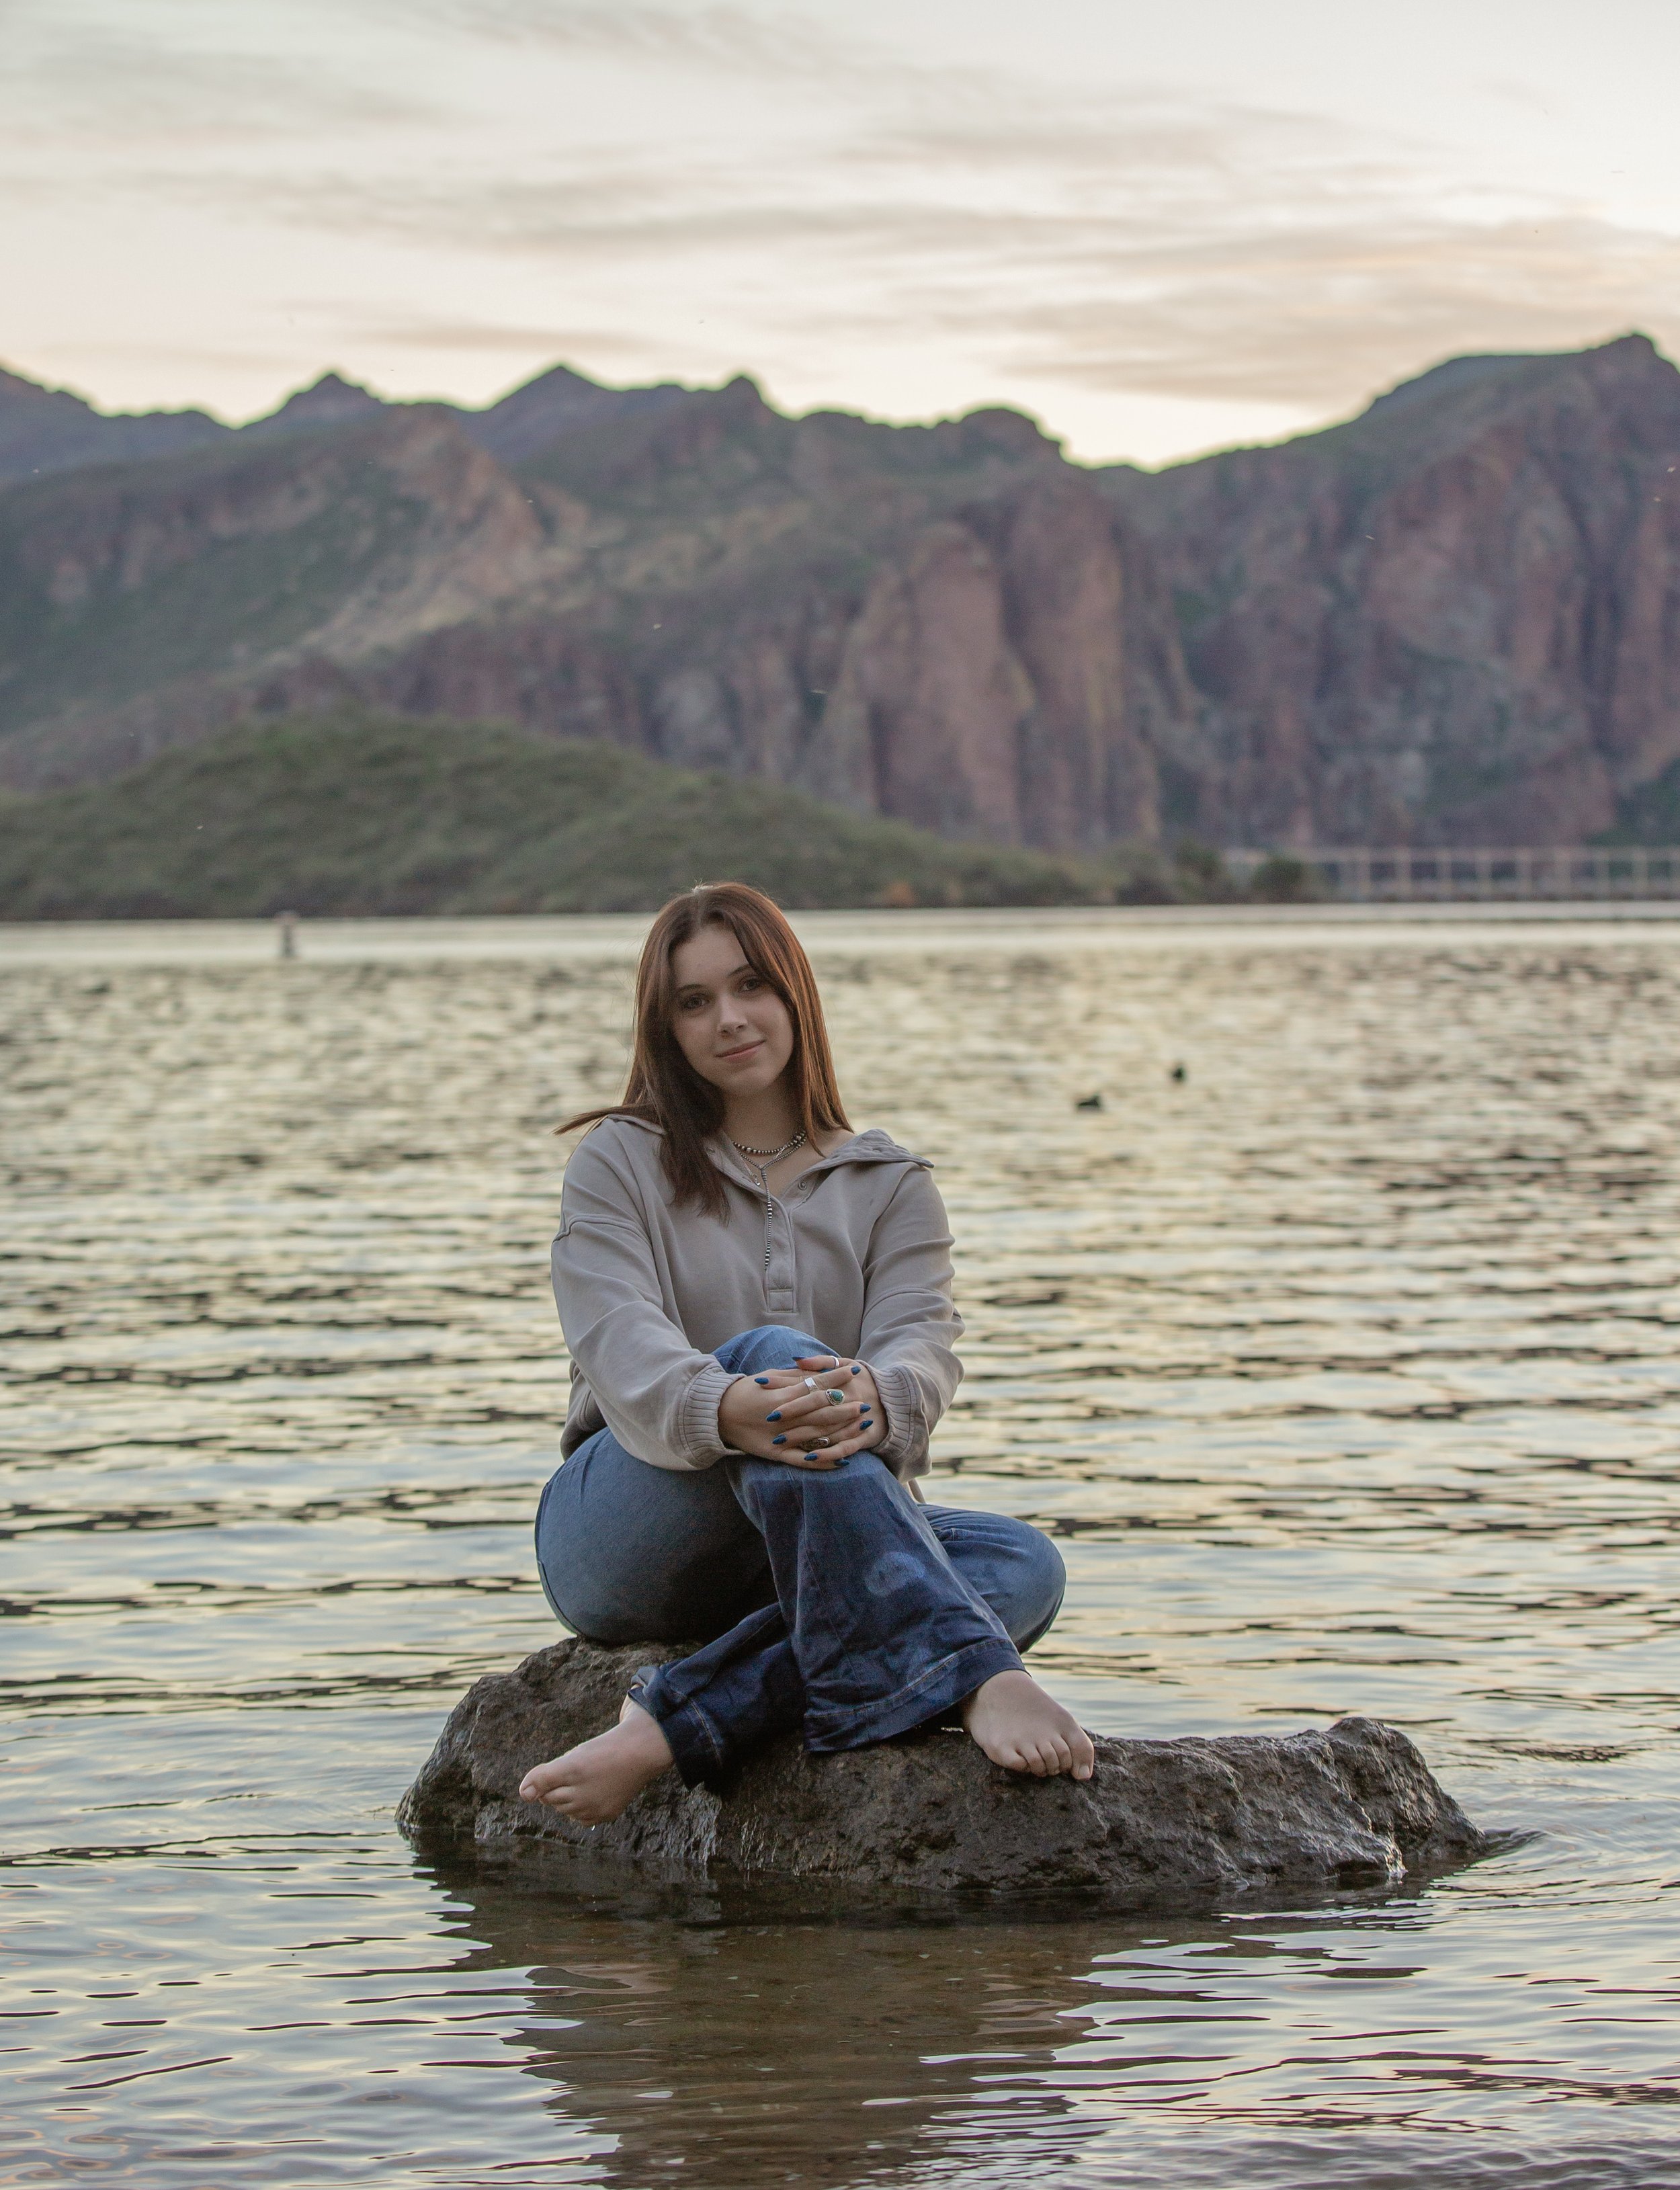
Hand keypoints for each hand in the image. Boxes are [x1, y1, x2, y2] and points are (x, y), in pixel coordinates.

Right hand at [716, 1355, 883, 1468]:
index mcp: (781, 1396)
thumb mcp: (766, 1377)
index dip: (835, 1379)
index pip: (815, 1386)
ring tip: (861, 1428)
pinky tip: (842, 1460)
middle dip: (845, 1408)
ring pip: (816, 1436)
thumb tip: (816, 1368)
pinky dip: (823, 1461)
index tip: (853, 1372)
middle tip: (866, 1404)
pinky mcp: (776, 1455)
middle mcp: (783, 1418)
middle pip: (820, 1413)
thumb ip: (792, 1375)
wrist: (718, 1415)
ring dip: (841, 1432)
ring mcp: (781, 1438)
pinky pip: (803, 1460)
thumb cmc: (744, 1392)